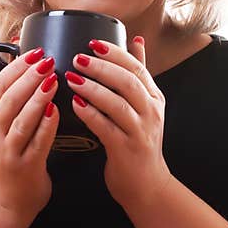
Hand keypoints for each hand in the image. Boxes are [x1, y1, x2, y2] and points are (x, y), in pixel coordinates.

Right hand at [0, 43, 59, 220]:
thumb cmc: (10, 154)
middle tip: (47, 61)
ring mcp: (8, 150)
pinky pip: (38, 141)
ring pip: (22, 119)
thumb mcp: (1, 124)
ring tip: (53, 80)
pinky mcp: (26, 166)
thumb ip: (12, 97)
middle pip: (10, 99)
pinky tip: (56, 110)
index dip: (16, 66)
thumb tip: (26, 61)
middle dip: (29, 77)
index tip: (34, 52)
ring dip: (37, 98)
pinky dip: (47, 125)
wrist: (7, 197)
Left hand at [65, 37, 172, 211]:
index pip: (137, 68)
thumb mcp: (145, 105)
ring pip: (118, 104)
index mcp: (154, 98)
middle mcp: (151, 112)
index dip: (115, 53)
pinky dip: (90, 114)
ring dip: (93, 88)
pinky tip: (75, 104)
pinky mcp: (126, 150)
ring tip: (72, 77)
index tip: (94, 42)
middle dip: (102, 67)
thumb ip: (138, 75)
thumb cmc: (139, 141)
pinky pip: (106, 128)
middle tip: (79, 58)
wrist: (147, 186)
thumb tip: (136, 41)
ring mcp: (140, 131)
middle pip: (128, 82)